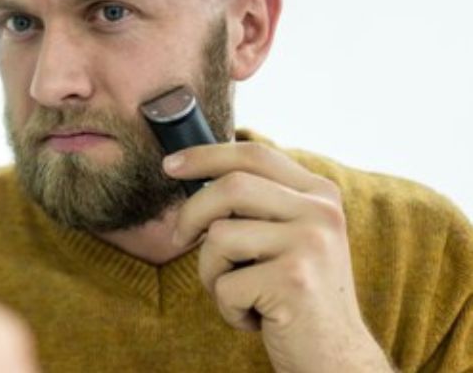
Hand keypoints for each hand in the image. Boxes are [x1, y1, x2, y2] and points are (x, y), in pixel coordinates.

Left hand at [165, 142, 391, 372]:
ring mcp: (311, 245)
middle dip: (190, 214)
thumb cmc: (295, 297)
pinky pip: (225, 284)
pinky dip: (227, 308)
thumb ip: (258, 205)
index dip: (206, 155)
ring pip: (219, 236)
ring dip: (211, 273)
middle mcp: (322, 213)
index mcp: (320, 195)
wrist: (336, 359)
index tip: (170, 165)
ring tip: (238, 294)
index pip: (254, 155)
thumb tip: (192, 175)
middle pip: (230, 187)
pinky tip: (256, 319)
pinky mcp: (294, 281)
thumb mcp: (287, 240)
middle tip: (178, 239)